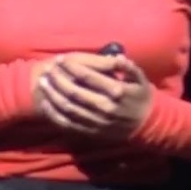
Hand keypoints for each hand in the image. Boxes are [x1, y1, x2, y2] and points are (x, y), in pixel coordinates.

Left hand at [32, 53, 152, 136]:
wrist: (147, 125)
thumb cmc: (141, 97)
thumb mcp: (140, 78)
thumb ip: (127, 66)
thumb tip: (116, 56)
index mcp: (116, 91)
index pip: (87, 76)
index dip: (71, 67)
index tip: (60, 59)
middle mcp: (105, 107)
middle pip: (74, 92)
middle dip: (58, 79)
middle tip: (48, 69)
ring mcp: (97, 122)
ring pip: (68, 108)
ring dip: (53, 95)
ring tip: (42, 83)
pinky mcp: (92, 133)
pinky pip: (69, 124)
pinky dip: (55, 115)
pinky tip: (46, 104)